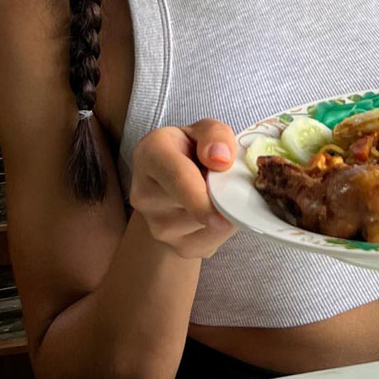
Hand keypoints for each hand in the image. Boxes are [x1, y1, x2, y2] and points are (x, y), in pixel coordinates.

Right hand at [128, 120, 238, 258]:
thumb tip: (221, 160)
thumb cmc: (193, 150)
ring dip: (226, 211)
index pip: (178, 177)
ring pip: (209, 224)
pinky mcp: (176, 246)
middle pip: (198, 204)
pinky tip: (217, 211)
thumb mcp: (206, 131)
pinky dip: (224, 229)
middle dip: (224, 197)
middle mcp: (144, 193)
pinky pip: (212, 241)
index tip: (223, 209)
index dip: (202, 195)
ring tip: (219, 193)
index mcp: (150, 154)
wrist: (176, 184)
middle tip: (233, 182)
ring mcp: (157, 225)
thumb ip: (216, 134)